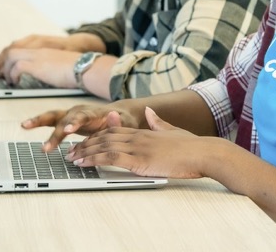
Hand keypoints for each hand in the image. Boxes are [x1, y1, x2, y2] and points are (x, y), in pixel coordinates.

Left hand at [0, 32, 103, 70]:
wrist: (85, 68)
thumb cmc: (77, 69)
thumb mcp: (59, 65)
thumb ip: (50, 66)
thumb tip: (47, 74)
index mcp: (44, 49)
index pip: (19, 46)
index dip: (8, 55)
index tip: (4, 65)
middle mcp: (39, 50)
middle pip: (11, 48)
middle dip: (2, 61)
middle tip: (0, 73)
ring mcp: (38, 56)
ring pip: (11, 56)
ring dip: (5, 69)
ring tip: (7, 80)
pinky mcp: (38, 65)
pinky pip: (17, 67)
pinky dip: (12, 75)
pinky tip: (16, 83)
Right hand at [22, 103, 138, 150]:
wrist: (119, 115)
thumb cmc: (122, 121)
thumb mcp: (126, 122)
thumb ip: (119, 121)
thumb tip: (112, 115)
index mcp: (95, 112)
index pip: (84, 116)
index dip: (76, 122)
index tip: (69, 129)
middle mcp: (81, 111)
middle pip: (66, 118)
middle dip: (56, 132)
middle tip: (47, 146)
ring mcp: (72, 114)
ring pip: (54, 116)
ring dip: (40, 121)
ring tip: (25, 125)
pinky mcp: (66, 119)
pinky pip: (50, 120)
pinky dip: (38, 122)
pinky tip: (25, 125)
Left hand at [66, 107, 212, 178]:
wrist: (203, 152)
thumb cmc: (192, 146)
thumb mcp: (172, 130)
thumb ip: (158, 122)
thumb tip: (148, 111)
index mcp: (145, 131)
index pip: (115, 130)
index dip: (98, 135)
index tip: (86, 141)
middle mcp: (139, 136)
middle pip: (106, 137)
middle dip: (87, 144)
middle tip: (72, 151)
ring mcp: (139, 147)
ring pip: (104, 147)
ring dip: (86, 152)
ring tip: (72, 158)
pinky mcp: (140, 160)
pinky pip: (111, 158)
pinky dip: (94, 160)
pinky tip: (84, 163)